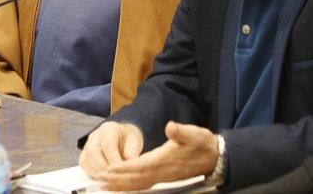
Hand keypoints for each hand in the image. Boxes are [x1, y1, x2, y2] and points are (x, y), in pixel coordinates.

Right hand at [79, 122, 143, 177]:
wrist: (122, 136)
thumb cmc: (128, 139)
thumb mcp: (135, 141)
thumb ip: (132, 152)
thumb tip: (132, 164)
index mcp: (109, 129)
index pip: (108, 144)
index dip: (114, 160)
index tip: (122, 171)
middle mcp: (95, 136)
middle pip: (93, 152)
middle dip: (103, 168)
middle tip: (115, 178)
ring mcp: (87, 145)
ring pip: (85, 160)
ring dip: (97, 173)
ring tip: (110, 181)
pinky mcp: (84, 155)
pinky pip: (84, 165)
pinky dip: (92, 174)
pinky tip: (103, 180)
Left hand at [92, 122, 218, 190]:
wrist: (213, 157)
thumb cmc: (201, 143)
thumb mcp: (193, 133)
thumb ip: (181, 131)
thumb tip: (171, 127)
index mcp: (165, 160)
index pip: (140, 166)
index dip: (124, 168)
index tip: (109, 169)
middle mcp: (162, 171)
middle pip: (136, 179)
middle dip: (117, 180)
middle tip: (99, 180)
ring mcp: (162, 176)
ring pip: (138, 184)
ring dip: (121, 185)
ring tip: (104, 185)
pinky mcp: (163, 177)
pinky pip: (143, 184)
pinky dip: (130, 185)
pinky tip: (121, 185)